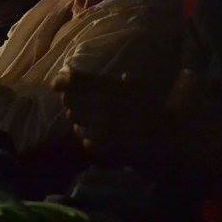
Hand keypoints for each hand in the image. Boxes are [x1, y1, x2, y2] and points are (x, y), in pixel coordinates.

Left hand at [55, 69, 173, 169]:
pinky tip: (98, 135)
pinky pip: (83, 138)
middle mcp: (100, 106)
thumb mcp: (142, 90)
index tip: (56, 83)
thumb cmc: (158, 114)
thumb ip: (124, 81)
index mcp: (111, 89)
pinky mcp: (97, 147)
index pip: (75, 81)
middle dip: (72, 101)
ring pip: (74, 119)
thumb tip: (116, 74)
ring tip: (92, 119)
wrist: (165, 145)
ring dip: (79, 118)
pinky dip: (87, 136)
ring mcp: (98, 128)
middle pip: (70, 100)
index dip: (62, 81)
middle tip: (79, 103)